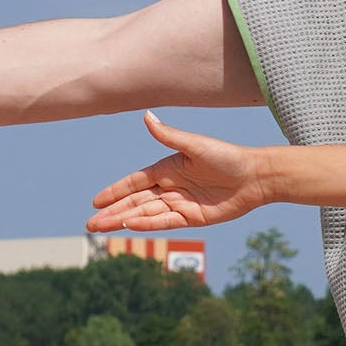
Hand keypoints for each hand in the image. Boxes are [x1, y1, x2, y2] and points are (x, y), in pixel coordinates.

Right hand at [87, 112, 273, 229]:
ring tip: (102, 229)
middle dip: (113, 213)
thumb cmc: (227, 157)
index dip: (115, 191)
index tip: (96, 202)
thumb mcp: (195, 145)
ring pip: (146, 214)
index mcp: (167, 168)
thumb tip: (147, 116)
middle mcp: (170, 187)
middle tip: (91, 225)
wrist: (254, 177)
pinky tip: (131, 226)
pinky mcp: (192, 218)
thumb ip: (169, 135)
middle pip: (135, 202)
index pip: (134, 182)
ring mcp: (180, 203)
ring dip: (124, 221)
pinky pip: (165, 222)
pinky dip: (148, 224)